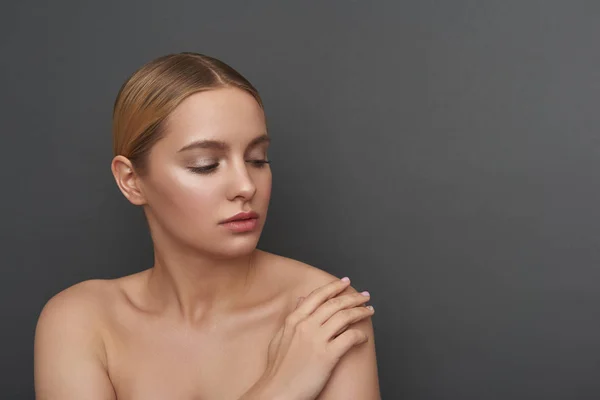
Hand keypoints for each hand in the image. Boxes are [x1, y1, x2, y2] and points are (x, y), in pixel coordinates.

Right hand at [253, 277, 373, 399]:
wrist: (277, 391)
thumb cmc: (278, 370)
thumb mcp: (279, 337)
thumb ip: (292, 318)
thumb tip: (300, 300)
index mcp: (294, 320)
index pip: (318, 296)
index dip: (334, 286)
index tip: (345, 282)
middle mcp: (306, 326)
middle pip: (335, 304)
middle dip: (353, 297)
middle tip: (365, 296)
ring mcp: (317, 340)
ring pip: (345, 317)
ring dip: (360, 312)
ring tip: (369, 311)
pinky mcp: (327, 356)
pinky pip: (350, 338)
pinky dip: (360, 335)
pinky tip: (364, 336)